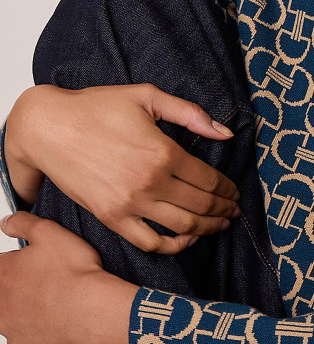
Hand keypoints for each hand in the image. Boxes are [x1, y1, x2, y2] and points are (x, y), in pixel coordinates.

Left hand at [0, 212, 135, 343]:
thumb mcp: (48, 231)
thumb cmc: (73, 272)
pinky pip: (21, 334)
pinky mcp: (21, 343)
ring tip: (51, 297)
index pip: (0, 263)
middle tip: (45, 278)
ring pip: (8, 312)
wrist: (91, 309)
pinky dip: (33, 327)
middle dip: (18, 283)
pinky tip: (51, 317)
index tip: (34, 261)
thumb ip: (22, 223)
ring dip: (23, 305)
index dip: (17, 259)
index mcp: (1, 272)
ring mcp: (7, 325)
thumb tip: (6, 222)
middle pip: (3, 290)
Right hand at [5, 83, 241, 253]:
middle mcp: (149, 182)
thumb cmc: (96, 107)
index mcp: (163, 153)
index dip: (227, 190)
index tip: (235, 193)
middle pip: (201, 205)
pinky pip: (149, 242)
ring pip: (181, 226)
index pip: (209, 180)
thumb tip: (225, 132)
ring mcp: (129, 204)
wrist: (48, 128)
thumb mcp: (147, 97)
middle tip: (234, 211)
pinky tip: (185, 239)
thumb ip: (190, 113)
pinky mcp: (110, 217)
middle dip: (223, 210)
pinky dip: (172, 246)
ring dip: (207, 229)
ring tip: (219, 225)